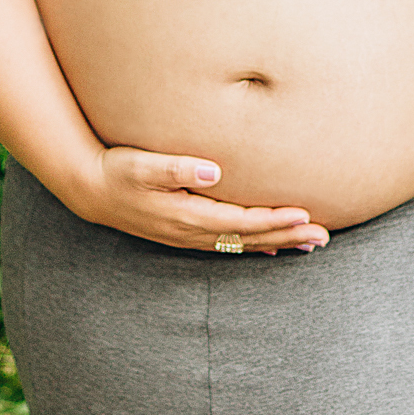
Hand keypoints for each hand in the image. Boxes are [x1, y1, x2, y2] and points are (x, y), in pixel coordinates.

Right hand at [73, 144, 328, 253]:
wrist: (90, 189)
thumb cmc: (118, 170)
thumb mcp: (142, 164)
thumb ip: (176, 167)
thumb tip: (211, 169)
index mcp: (187, 215)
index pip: (241, 222)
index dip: (273, 220)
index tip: (304, 214)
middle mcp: (192, 231)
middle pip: (248, 238)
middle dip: (287, 236)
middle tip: (323, 236)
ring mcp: (189, 236)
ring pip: (242, 244)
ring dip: (277, 243)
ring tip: (309, 244)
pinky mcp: (185, 232)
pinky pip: (228, 244)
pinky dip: (254, 246)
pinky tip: (272, 250)